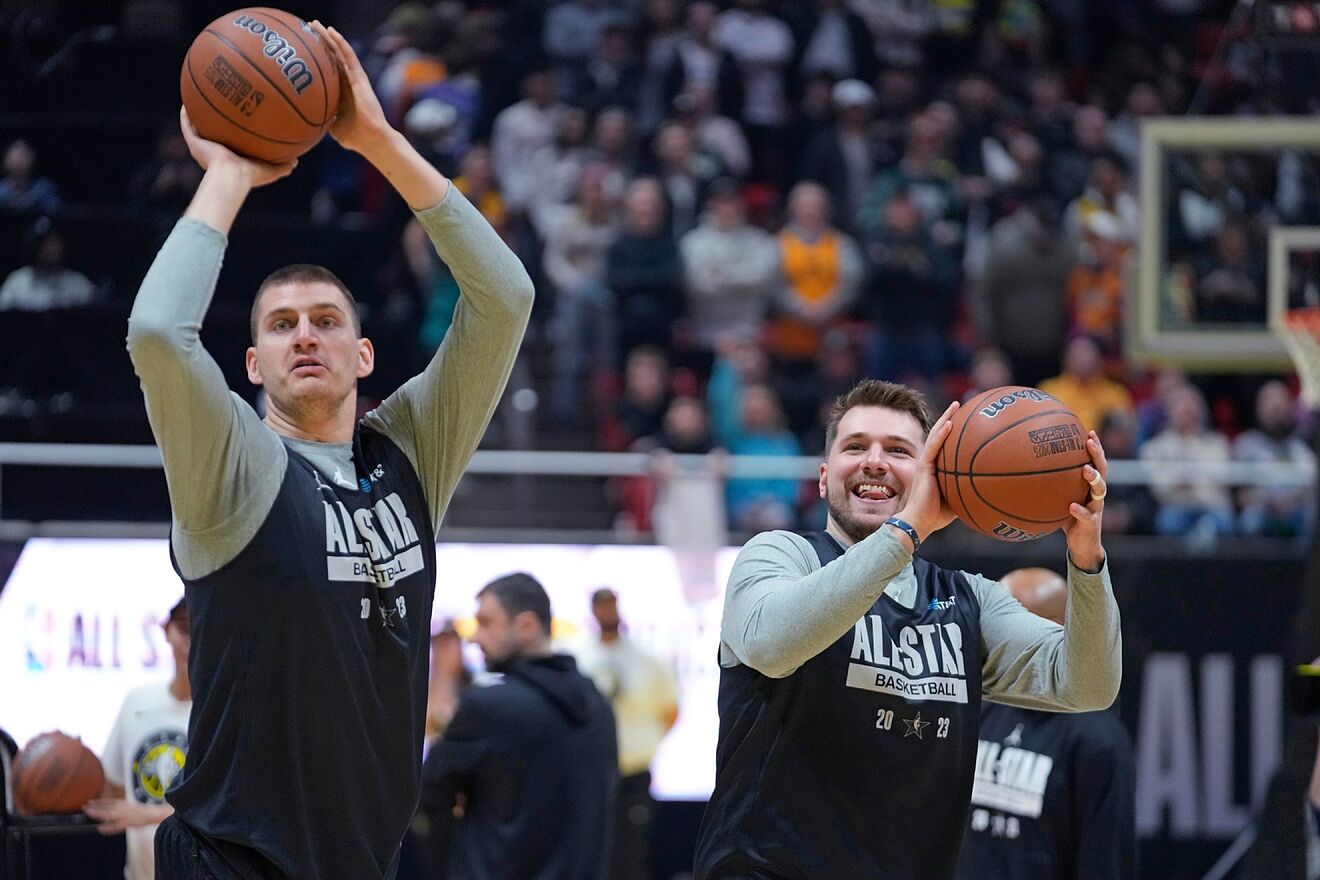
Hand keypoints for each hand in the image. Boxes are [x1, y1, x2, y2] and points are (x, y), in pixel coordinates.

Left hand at [83, 798, 169, 833]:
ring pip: (109, 814)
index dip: (98, 802)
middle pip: (106, 807)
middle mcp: (123, 808)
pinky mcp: (128, 822)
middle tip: (85, 807)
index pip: (108, 802)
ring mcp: (125, 815)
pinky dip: (109, 828)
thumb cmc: (141, 811)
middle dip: (95, 807)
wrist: (153, 814)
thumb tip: (109, 807)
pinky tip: (101, 829)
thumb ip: (119, 806)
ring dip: (99, 814)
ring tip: (90, 814)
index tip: (89, 802)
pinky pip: (116, 826)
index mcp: (123, 803)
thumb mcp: (129, 806)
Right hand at [178, 107, 296, 187]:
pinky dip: (186, 116)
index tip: (238, 122)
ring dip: (197, 116)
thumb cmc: (252, 176)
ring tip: (198, 100)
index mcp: (231, 159)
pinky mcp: (194, 144)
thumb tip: (296, 161)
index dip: (233, 134)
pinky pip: (187, 126)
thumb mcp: (271, 170)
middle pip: (213, 135)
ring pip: (197, 129)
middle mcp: (215, 153)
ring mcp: (203, 148)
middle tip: (219, 107)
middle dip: (215, 123)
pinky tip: (187, 103)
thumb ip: (283, 165)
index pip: (231, 144)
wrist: (232, 177)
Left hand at [312, 22, 393, 155]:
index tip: (301, 50)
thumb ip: (321, 120)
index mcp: (341, 92)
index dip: (315, 59)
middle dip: (319, 43)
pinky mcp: (360, 78)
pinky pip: (349, 57)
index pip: (326, 71)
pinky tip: (332, 32)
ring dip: (328, 38)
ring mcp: (354, 79)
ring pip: (339, 53)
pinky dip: (341, 43)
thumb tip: (304, 122)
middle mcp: (347, 82)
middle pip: (331, 58)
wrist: (371, 139)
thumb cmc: (355, 138)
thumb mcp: (332, 127)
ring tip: (316, 24)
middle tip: (306, 29)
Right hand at [896, 400, 959, 539]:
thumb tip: (991, 489)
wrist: (920, 521)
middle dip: (950, 417)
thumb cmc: (937, 515)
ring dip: (946, 418)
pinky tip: (950, 423)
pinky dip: (941, 434)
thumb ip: (969, 490)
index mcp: (936, 467)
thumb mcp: (958, 500)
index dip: (952, 430)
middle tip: (960, 404)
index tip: (965, 419)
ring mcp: (925, 462)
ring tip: (956, 405)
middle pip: (939, 433)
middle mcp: (929, 461)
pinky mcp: (923, 466)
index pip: (944, 444)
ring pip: (935, 435)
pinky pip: (933, 447)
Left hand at [1061, 431, 1107, 570]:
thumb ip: (1048, 486)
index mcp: (1089, 486)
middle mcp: (1096, 494)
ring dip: (1094, 479)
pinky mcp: (1091, 523)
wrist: (1082, 546)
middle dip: (1097, 455)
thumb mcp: (1058, 499)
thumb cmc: (1068, 519)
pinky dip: (1079, 511)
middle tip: (1090, 442)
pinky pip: (1086, 515)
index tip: (1089, 432)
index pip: (1095, 462)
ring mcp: (1096, 508)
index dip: (1095, 448)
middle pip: (1102, 470)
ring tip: (1086, 470)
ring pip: (1100, 491)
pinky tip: (1071, 506)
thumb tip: (1023, 470)